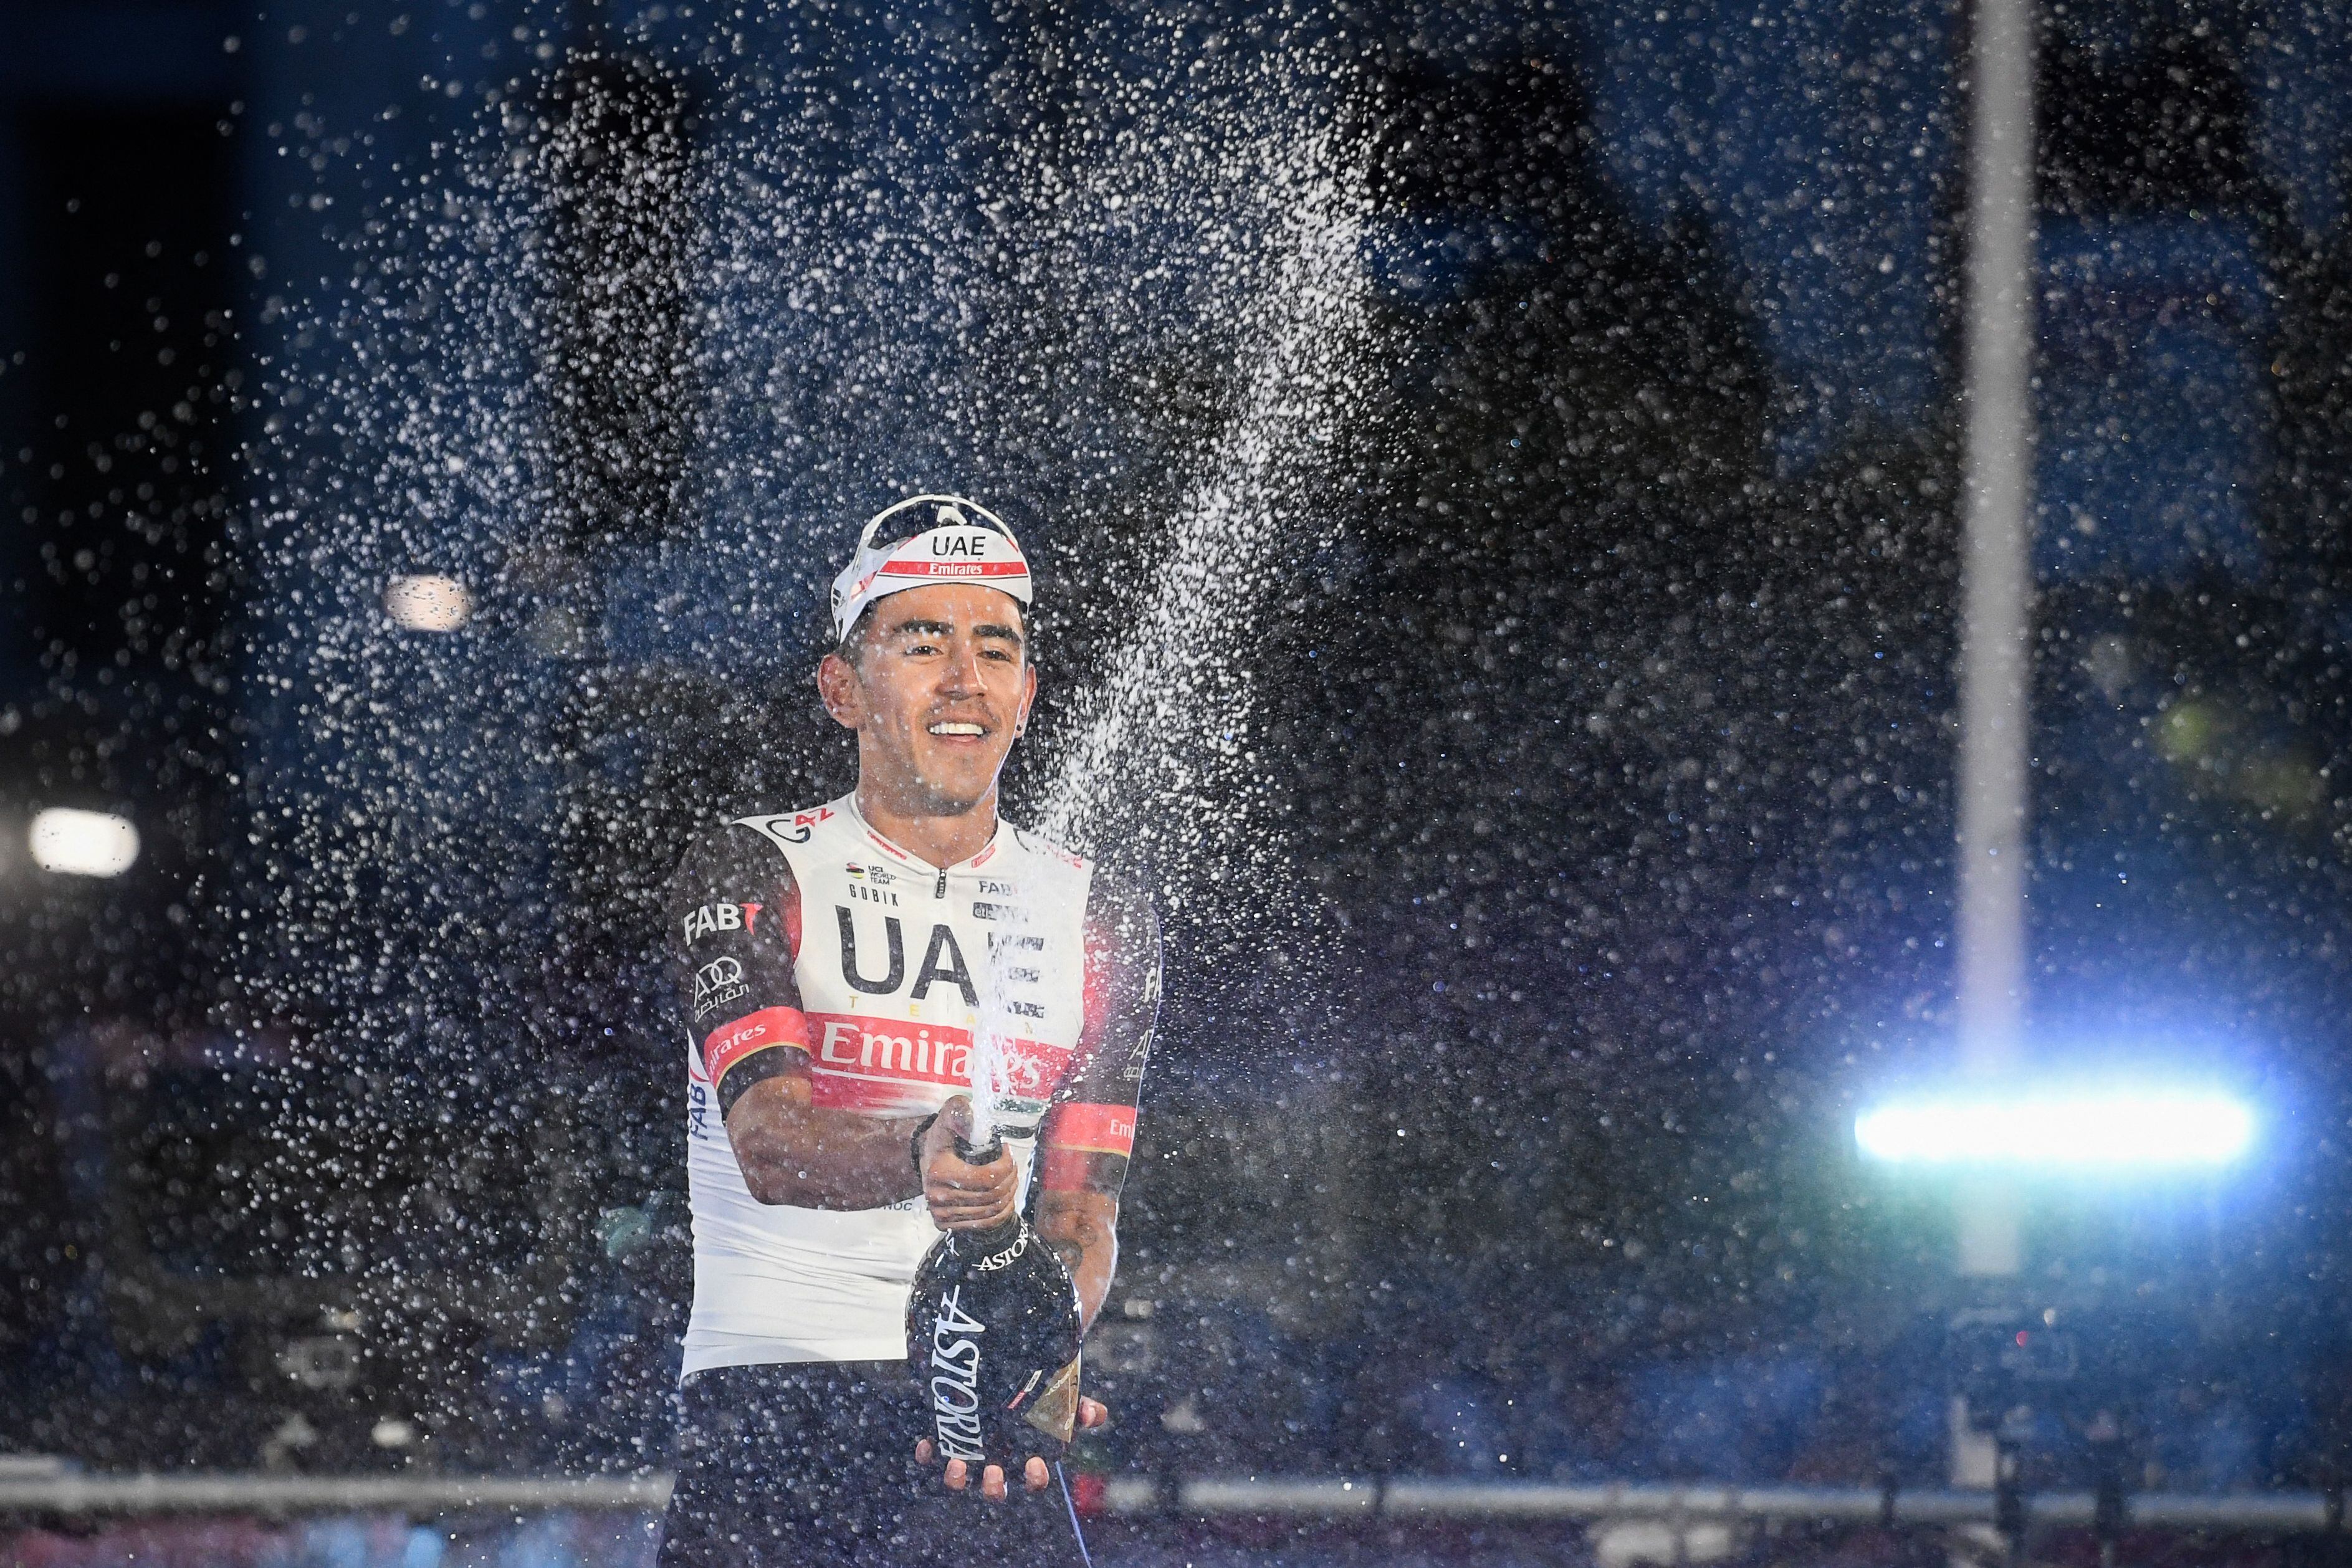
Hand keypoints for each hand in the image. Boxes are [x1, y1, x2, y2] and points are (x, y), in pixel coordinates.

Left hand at [914, 1397, 1110, 1497]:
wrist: (1005, 1372)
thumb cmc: (1037, 1395)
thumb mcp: (1060, 1397)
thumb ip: (1078, 1405)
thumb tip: (1095, 1413)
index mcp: (1027, 1459)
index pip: (1034, 1480)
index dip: (1035, 1478)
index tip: (1035, 1464)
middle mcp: (997, 1463)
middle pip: (994, 1489)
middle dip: (992, 1486)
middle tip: (992, 1471)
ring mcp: (970, 1454)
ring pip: (959, 1481)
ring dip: (956, 1478)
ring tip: (956, 1463)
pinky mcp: (946, 1441)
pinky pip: (931, 1457)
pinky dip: (927, 1454)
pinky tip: (926, 1443)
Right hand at [920, 1095, 1016, 1231]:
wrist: (924, 1158)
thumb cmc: (941, 1139)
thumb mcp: (948, 1118)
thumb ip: (959, 1112)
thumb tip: (972, 1121)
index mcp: (939, 1172)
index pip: (987, 1178)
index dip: (1006, 1165)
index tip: (1007, 1150)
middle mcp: (938, 1198)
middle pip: (992, 1196)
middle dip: (1010, 1177)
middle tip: (1012, 1163)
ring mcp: (941, 1214)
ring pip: (992, 1211)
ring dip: (1008, 1193)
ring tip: (1009, 1176)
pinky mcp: (944, 1224)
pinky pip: (984, 1224)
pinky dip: (1001, 1211)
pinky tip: (1003, 1196)